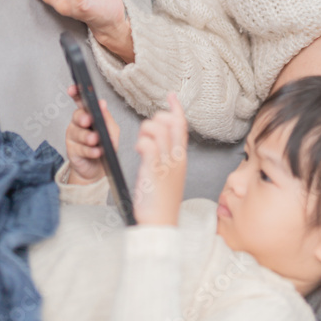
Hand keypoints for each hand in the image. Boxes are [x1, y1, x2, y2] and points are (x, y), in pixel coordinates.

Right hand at [65, 84, 120, 184]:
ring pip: (78, 133)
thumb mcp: (111, 130)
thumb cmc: (105, 145)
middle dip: (82, 117)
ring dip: (87, 136)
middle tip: (88, 120)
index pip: (79, 100)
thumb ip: (106, 118)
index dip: (75, 93)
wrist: (99, 168)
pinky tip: (97, 151)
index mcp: (87, 114)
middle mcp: (78, 123)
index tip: (72, 89)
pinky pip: (80, 149)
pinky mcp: (72, 151)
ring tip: (95, 139)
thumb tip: (102, 104)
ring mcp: (73, 137)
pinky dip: (90, 151)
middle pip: (77, 116)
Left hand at [133, 93, 187, 225]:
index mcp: (181, 158)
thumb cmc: (161, 202)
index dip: (176, 109)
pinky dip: (141, 141)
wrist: (161, 224)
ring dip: (146, 129)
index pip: (182, 126)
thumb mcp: (169, 175)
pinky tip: (138, 149)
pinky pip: (148, 145)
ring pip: (159, 130)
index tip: (171, 96)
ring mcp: (166, 164)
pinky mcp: (154, 172)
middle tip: (146, 131)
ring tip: (140, 142)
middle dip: (156, 119)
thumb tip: (160, 139)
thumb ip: (168, 156)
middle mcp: (176, 158)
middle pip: (171, 123)